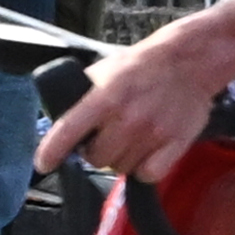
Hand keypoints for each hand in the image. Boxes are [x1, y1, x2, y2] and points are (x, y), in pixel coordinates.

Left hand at [42, 4, 234, 174]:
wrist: (191, 61)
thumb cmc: (144, 66)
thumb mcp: (106, 70)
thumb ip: (83, 95)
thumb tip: (57, 119)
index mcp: (106, 96)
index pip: (69, 131)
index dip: (51, 152)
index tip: (43, 164)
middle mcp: (128, 117)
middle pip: (96, 159)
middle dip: (97, 151)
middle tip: (107, 137)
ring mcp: (153, 133)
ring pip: (122, 168)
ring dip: (121, 158)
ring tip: (131, 138)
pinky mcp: (176, 144)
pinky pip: (148, 174)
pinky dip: (145, 168)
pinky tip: (147, 150)